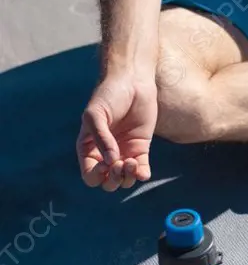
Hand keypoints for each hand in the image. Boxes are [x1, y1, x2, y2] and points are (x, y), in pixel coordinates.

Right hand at [77, 73, 157, 190]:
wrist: (132, 82)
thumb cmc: (109, 95)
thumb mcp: (96, 115)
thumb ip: (101, 138)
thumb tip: (111, 162)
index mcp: (89, 148)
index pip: (89, 175)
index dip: (96, 176)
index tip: (105, 164)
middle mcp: (106, 153)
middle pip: (107, 182)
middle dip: (113, 180)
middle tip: (121, 164)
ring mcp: (124, 152)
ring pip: (125, 179)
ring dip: (128, 178)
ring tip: (131, 162)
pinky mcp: (141, 147)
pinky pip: (141, 170)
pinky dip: (141, 175)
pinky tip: (142, 170)